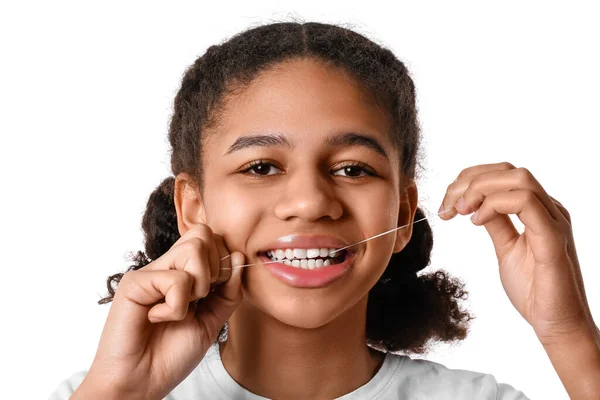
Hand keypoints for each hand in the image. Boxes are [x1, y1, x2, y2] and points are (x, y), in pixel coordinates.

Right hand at [79, 224, 243, 399]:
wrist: (141, 382)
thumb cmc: (171, 354)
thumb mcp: (212, 321)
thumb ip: (228, 292)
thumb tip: (238, 257)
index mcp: (184, 271)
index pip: (212, 238)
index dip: (225, 263)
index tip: (214, 293)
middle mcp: (166, 266)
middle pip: (204, 235)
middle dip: (215, 271)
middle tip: (199, 300)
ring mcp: (150, 272)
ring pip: (194, 249)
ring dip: (199, 286)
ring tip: (180, 309)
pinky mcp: (134, 283)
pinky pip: (176, 279)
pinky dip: (177, 307)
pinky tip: (158, 318)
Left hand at [439, 162, 594, 343]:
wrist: (555, 324)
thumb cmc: (533, 291)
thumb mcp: (505, 248)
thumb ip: (495, 223)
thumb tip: (475, 204)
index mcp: (538, 210)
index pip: (504, 175)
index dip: (469, 181)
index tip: (447, 204)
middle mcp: (550, 209)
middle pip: (508, 171)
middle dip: (469, 182)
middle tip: (448, 207)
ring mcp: (554, 221)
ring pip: (519, 179)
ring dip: (480, 189)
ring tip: (461, 212)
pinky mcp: (553, 238)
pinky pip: (526, 203)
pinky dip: (494, 205)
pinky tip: (477, 222)